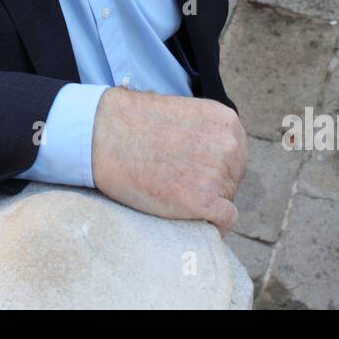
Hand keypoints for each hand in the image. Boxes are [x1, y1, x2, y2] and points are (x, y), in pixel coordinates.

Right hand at [91, 86, 247, 232]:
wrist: (103, 135)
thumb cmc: (133, 123)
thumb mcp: (184, 114)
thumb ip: (206, 132)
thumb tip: (214, 156)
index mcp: (227, 121)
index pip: (235, 155)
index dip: (213, 166)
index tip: (190, 170)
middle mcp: (230, 145)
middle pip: (232, 178)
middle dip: (210, 183)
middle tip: (177, 182)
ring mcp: (219, 173)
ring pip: (227, 199)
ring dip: (206, 201)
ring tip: (172, 192)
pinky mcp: (205, 200)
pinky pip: (225, 221)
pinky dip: (213, 224)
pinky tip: (192, 217)